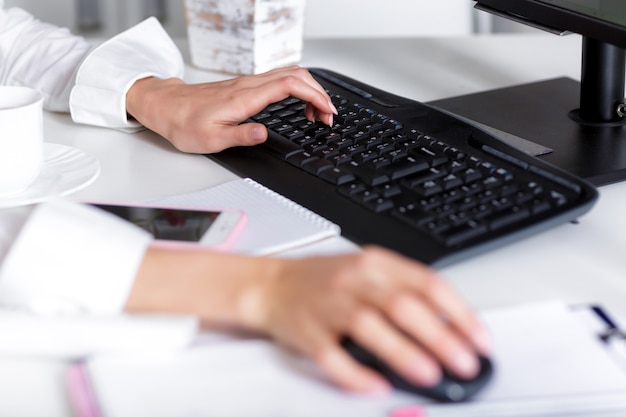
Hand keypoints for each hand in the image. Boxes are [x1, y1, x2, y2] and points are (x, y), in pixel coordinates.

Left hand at [125, 66, 337, 152]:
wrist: (166, 107)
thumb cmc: (185, 123)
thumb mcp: (211, 140)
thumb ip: (241, 136)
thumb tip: (264, 134)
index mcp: (244, 97)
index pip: (290, 85)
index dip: (315, 96)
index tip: (327, 113)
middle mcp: (249, 85)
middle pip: (296, 74)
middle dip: (320, 93)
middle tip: (328, 117)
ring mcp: (248, 83)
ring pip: (290, 74)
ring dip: (310, 90)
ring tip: (318, 113)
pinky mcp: (246, 86)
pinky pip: (280, 79)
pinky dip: (298, 89)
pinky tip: (299, 105)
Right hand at [127, 245, 490, 394]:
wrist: (271, 284)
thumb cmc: (324, 279)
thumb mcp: (368, 270)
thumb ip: (405, 290)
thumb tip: (450, 326)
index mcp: (375, 263)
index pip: (426, 283)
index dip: (458, 312)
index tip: (479, 339)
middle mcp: (354, 280)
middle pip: (402, 304)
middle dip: (440, 336)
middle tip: (465, 363)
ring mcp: (328, 305)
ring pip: (369, 326)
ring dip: (404, 352)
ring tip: (430, 373)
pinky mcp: (307, 331)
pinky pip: (332, 355)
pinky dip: (355, 373)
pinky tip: (375, 384)